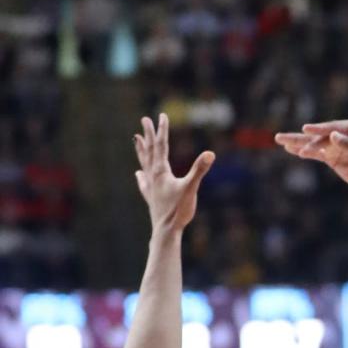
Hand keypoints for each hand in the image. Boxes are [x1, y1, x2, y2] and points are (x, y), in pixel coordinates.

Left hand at [134, 114, 213, 232]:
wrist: (165, 231)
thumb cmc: (178, 210)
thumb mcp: (191, 188)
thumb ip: (199, 170)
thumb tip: (210, 154)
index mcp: (162, 171)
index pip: (161, 146)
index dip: (162, 130)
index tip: (161, 116)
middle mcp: (153, 176)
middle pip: (150, 151)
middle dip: (148, 135)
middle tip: (144, 120)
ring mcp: (151, 187)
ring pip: (145, 163)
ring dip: (141, 150)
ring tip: (136, 139)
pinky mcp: (151, 198)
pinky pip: (144, 183)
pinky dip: (141, 176)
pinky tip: (138, 174)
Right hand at [275, 119, 347, 199]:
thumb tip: (333, 136)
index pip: (332, 128)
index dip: (319, 129)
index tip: (306, 130)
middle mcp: (341, 134)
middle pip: (318, 135)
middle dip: (301, 137)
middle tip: (282, 138)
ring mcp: (335, 145)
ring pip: (313, 143)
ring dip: (297, 143)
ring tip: (279, 140)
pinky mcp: (331, 157)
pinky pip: (315, 154)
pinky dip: (304, 151)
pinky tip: (291, 149)